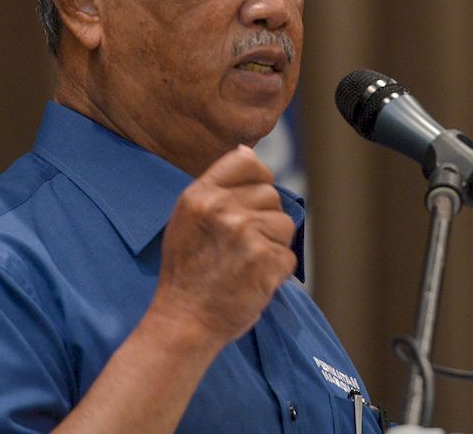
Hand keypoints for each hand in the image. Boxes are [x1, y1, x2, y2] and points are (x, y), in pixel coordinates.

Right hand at [150, 144, 297, 344]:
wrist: (184, 321)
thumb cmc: (186, 274)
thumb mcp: (185, 220)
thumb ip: (215, 188)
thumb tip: (247, 151)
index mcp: (199, 195)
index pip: (247, 161)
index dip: (258, 179)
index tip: (251, 202)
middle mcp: (221, 208)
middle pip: (270, 195)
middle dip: (265, 220)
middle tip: (242, 246)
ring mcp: (244, 233)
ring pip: (284, 224)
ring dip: (273, 246)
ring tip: (246, 264)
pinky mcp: (264, 260)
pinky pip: (288, 256)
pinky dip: (276, 272)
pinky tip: (253, 280)